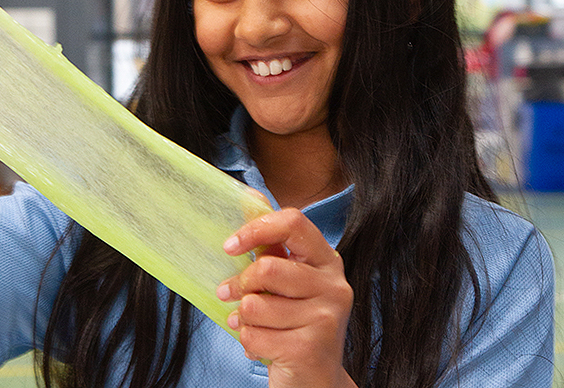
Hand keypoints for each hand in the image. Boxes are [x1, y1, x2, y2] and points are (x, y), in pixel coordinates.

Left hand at [217, 208, 355, 387]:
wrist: (315, 382)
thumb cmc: (293, 324)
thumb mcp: (286, 282)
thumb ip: (271, 246)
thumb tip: (249, 195)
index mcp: (326, 260)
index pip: (293, 222)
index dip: (255, 228)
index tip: (229, 246)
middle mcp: (335, 285)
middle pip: (267, 267)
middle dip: (239, 284)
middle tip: (228, 294)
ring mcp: (328, 317)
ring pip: (256, 305)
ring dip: (244, 319)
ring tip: (253, 326)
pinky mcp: (312, 348)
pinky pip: (255, 335)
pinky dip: (248, 343)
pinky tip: (264, 347)